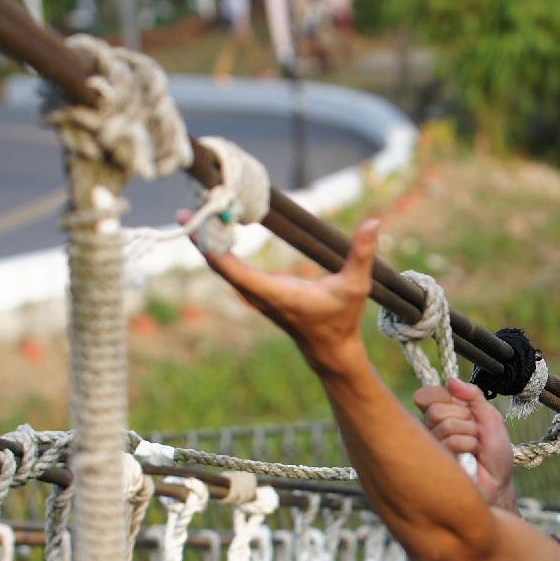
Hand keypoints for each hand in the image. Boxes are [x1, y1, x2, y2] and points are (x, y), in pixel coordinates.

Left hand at [193, 217, 381, 371]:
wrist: (330, 351)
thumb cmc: (341, 320)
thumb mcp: (355, 286)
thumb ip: (361, 254)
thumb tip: (374, 222)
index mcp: (274, 293)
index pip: (232, 270)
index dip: (211, 247)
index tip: (199, 225)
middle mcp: (258, 294)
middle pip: (219, 264)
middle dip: (203, 237)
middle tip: (185, 210)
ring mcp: (255, 294)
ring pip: (222, 266)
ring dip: (208, 240)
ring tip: (195, 212)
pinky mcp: (257, 292)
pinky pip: (230, 267)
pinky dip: (219, 248)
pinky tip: (215, 228)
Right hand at [415, 378, 514, 507]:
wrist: (499, 483)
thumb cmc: (494, 453)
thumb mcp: (490, 417)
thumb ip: (473, 396)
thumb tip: (451, 380)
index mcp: (443, 415)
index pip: (427, 395)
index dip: (442, 396)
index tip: (460, 405)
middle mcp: (432, 430)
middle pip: (437, 409)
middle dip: (466, 418)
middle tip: (475, 433)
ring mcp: (431, 447)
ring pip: (445, 424)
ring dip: (470, 434)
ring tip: (475, 447)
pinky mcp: (434, 463)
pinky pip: (450, 441)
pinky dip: (469, 445)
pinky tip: (470, 457)